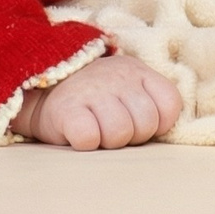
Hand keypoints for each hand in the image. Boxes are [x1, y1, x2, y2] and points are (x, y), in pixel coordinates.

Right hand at [8, 54, 181, 150]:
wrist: (45, 90)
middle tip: (113, 127)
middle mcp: (117, 77)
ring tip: (97, 130)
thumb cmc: (97, 98)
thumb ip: (153, 102)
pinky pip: (89, 138)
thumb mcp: (129, 87)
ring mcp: (91, 91)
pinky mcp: (66, 110)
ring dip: (109, 141)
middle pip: (145, 124)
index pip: (169, 104)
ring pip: (119, 133)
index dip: (159, 123)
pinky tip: (79, 132)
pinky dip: (86, 142)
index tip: (139, 122)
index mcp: (137, 71)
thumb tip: (164, 130)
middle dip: (133, 135)